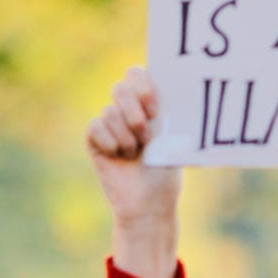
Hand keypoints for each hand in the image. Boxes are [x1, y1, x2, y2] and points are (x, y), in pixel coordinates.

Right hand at [88, 67, 181, 277]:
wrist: (149, 203)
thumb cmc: (166, 171)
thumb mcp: (174, 137)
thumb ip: (170, 114)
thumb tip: (183, 96)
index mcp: (148, 103)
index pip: (136, 74)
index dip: (143, 85)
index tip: (155, 109)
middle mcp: (127, 110)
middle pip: (120, 88)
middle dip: (134, 112)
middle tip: (147, 135)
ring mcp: (109, 124)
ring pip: (110, 112)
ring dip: (127, 137)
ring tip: (135, 155)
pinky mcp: (95, 139)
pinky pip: (95, 127)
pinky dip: (110, 143)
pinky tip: (119, 157)